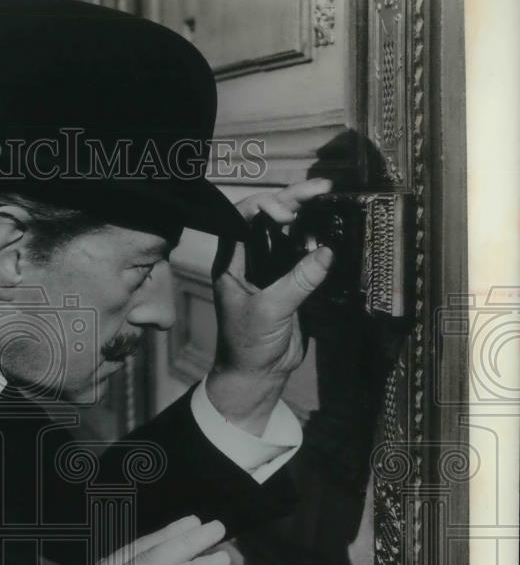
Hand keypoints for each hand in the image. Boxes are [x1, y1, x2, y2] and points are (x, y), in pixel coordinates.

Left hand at [206, 179, 334, 434]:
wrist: (256, 376)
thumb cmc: (248, 345)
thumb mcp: (272, 310)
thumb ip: (299, 281)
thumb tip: (327, 251)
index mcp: (232, 262)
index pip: (242, 218)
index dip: (265, 205)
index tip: (289, 210)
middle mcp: (249, 260)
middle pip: (269, 219)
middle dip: (293, 201)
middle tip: (323, 189)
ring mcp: (270, 270)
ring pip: (288, 234)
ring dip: (309, 219)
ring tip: (332, 206)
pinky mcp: (290, 282)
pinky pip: (303, 255)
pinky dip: (317, 243)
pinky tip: (332, 235)